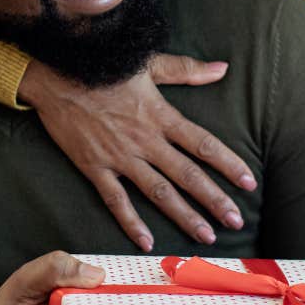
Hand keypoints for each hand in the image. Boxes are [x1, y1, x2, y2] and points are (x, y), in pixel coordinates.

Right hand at [18, 54, 256, 250]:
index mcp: (161, 115)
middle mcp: (145, 140)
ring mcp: (120, 156)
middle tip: (236, 220)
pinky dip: (131, 222)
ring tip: (206, 235)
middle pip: (187, 175)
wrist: (55, 75)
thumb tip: (222, 68)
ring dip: (184, 216)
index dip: (229, 164)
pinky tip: (147, 241)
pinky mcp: (95, 167)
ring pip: (159, 192)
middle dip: (215, 200)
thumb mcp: (149, 63)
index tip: (249, 182)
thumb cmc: (103, 66)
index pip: (203, 144)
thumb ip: (187, 70)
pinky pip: (116, 200)